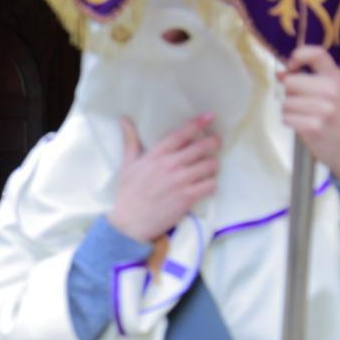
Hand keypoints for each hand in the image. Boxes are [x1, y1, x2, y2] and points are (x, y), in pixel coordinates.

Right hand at [109, 115, 219, 242]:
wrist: (129, 223)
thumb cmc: (128, 193)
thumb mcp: (127, 165)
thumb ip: (130, 141)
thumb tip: (124, 119)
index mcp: (156, 155)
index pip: (181, 134)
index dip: (198, 123)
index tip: (210, 116)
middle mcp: (170, 165)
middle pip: (202, 147)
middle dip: (213, 143)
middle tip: (215, 143)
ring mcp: (180, 181)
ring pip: (210, 165)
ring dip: (212, 166)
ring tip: (208, 168)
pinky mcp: (188, 197)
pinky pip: (211, 185)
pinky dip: (211, 184)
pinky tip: (206, 185)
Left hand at [279, 46, 339, 180]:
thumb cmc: (332, 117)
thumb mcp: (327, 93)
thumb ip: (306, 80)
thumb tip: (280, 73)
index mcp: (335, 78)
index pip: (317, 53)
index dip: (298, 56)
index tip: (292, 67)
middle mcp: (331, 90)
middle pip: (290, 82)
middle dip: (290, 94)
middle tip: (305, 105)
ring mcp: (324, 109)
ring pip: (285, 103)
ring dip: (289, 111)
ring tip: (306, 117)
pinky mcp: (314, 126)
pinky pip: (286, 118)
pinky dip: (290, 123)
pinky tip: (304, 126)